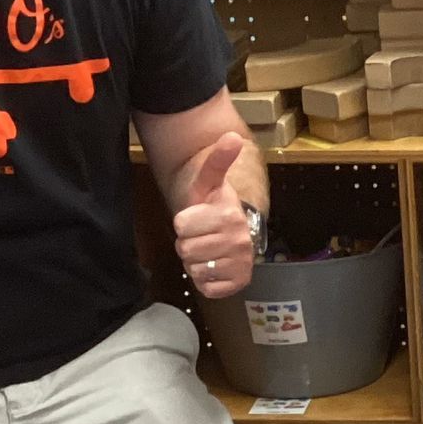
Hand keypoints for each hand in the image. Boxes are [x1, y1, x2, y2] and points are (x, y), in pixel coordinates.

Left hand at [174, 133, 253, 298]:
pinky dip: (205, 280)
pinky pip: (207, 288)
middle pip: (186, 248)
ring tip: (206, 248)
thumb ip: (217, 160)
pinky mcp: (238, 283)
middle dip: (187, 242)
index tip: (196, 216)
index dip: (182, 221)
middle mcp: (240, 241)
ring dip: (195, 261)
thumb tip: (231, 135)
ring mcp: (241, 264)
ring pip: (195, 269)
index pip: (181, 225)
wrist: (227, 226)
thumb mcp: (208, 180)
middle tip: (200, 234)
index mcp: (230, 216)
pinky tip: (213, 265)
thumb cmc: (211, 203)